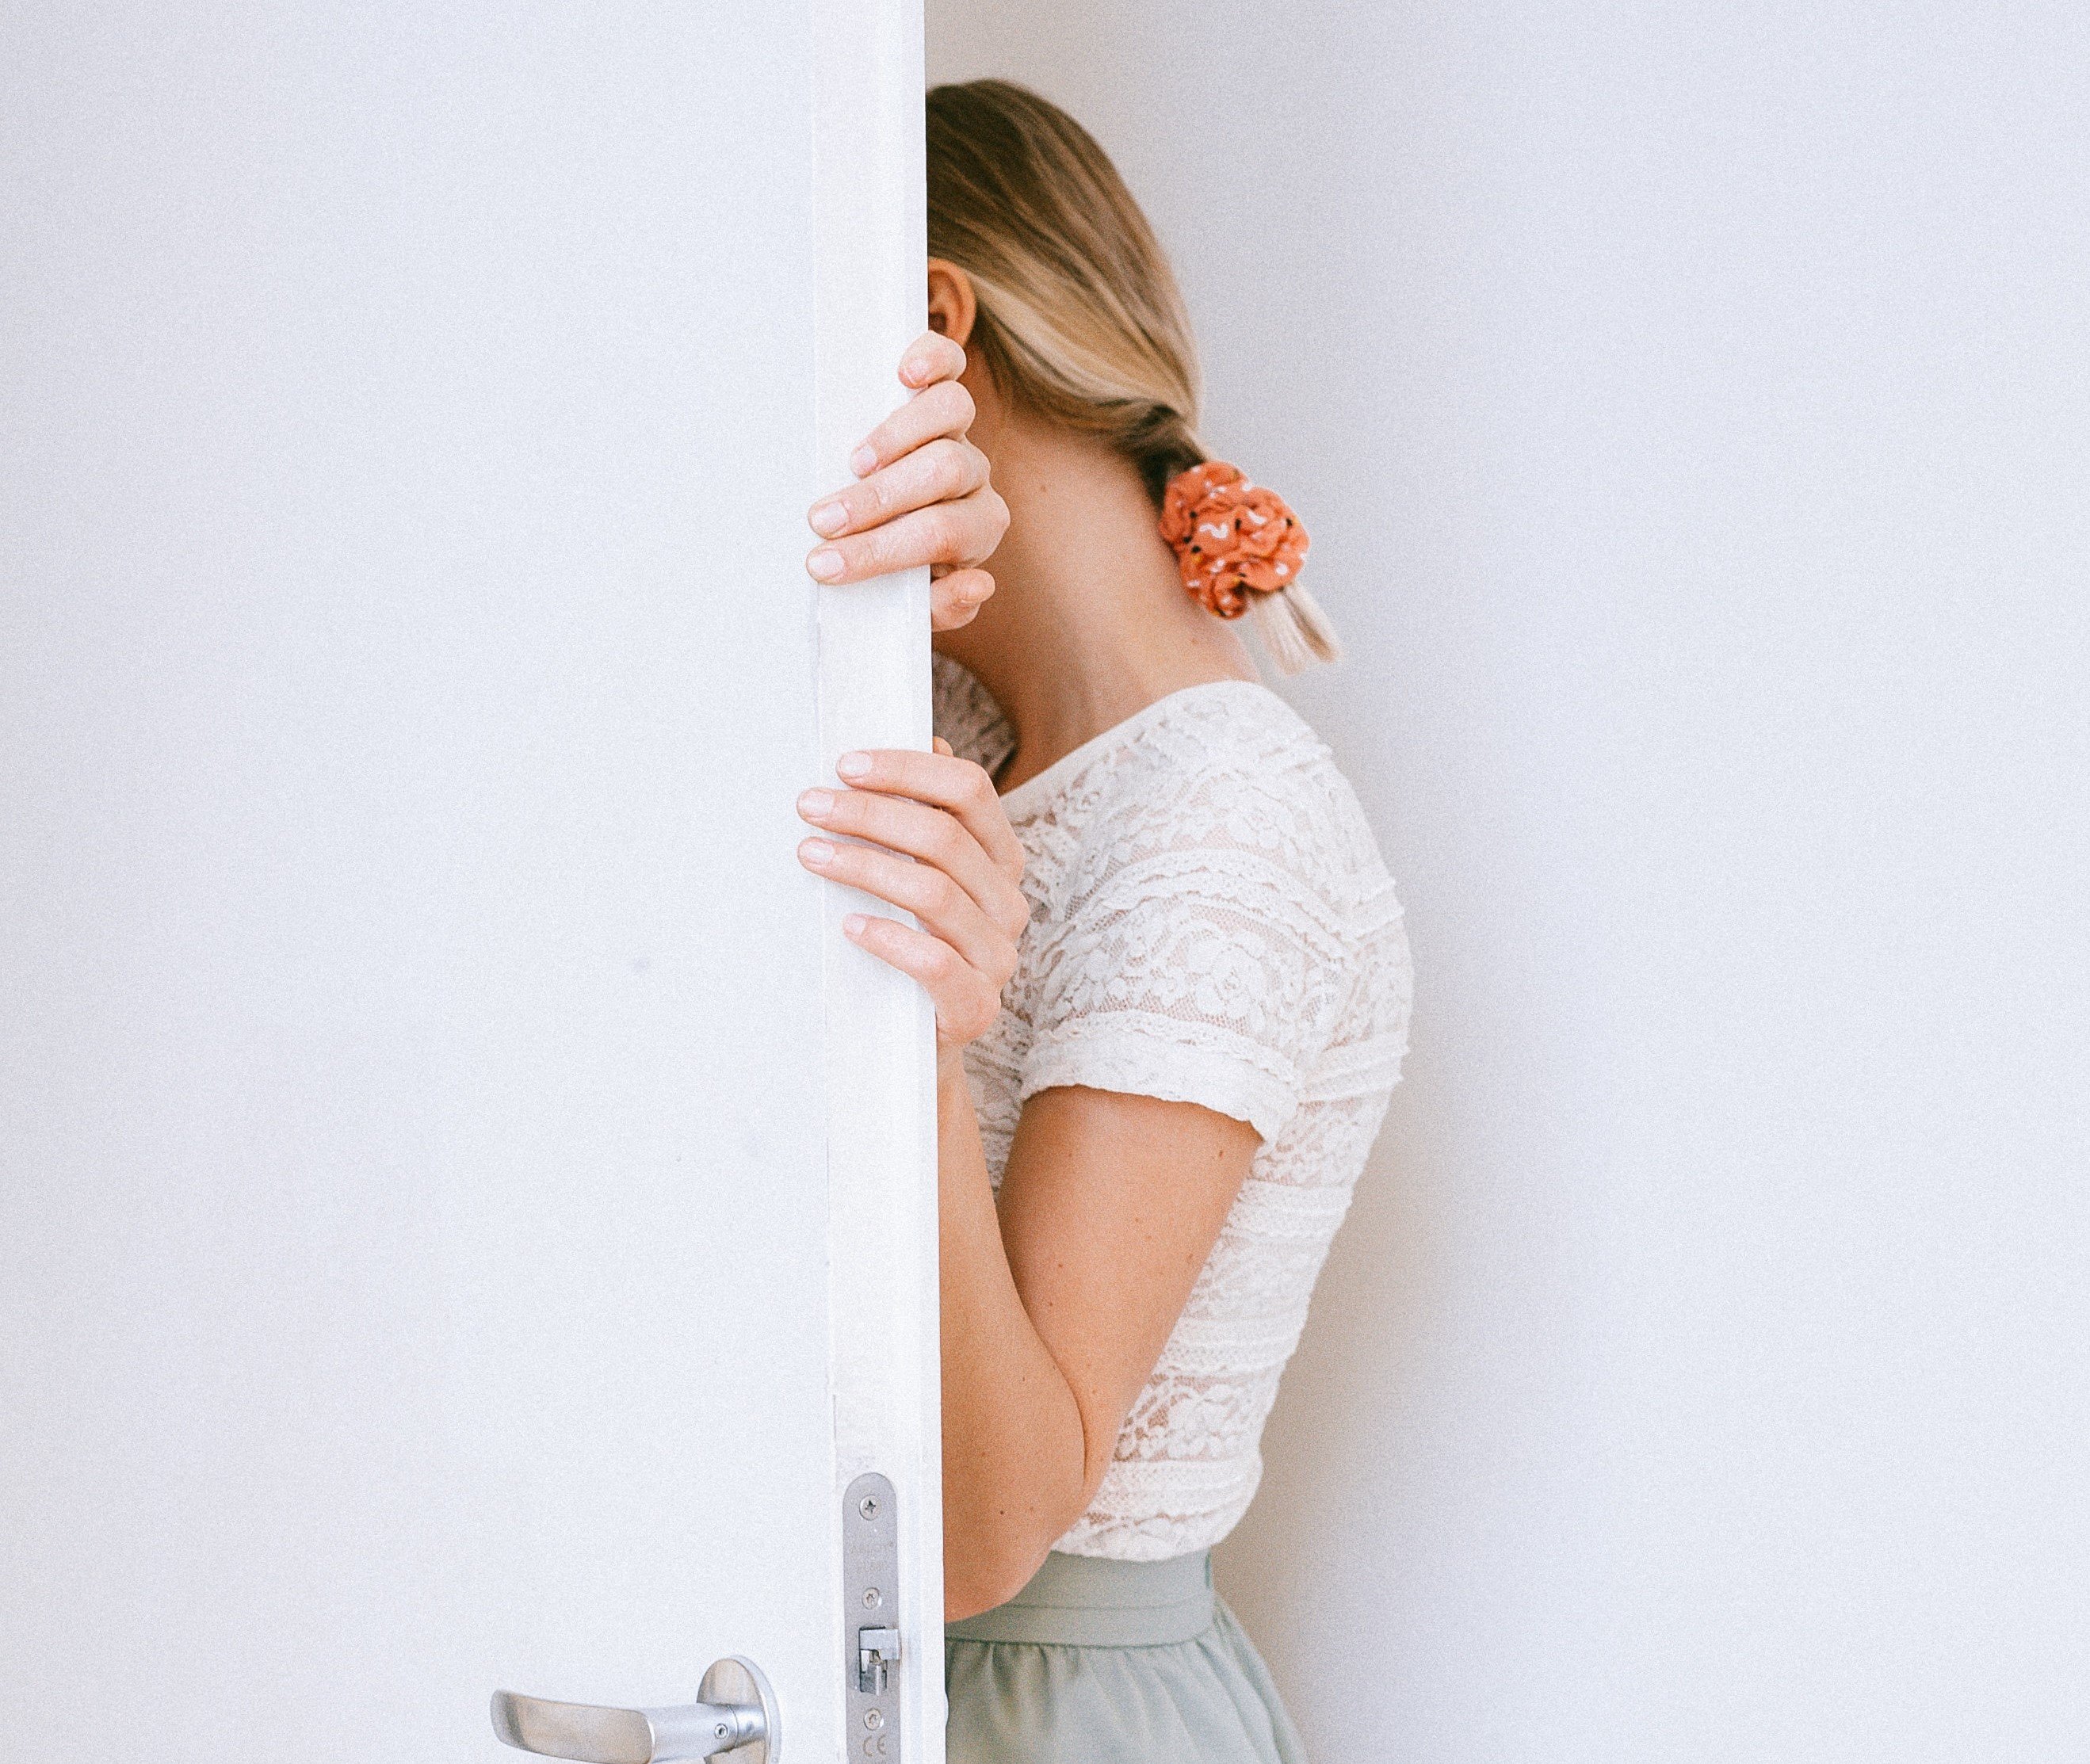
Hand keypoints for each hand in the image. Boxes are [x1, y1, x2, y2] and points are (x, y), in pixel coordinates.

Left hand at [796, 739, 1026, 1051]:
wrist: (916, 1046)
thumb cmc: (911, 943)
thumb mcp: (920, 875)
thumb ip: (927, 814)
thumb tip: (928, 737)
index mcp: (1001, 859)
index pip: (969, 790)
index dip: (907, 769)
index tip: (844, 765)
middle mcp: (1008, 903)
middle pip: (944, 836)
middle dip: (869, 813)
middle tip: (809, 805)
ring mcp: (998, 958)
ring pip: (934, 892)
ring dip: (864, 866)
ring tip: (810, 855)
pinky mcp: (976, 1007)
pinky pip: (934, 962)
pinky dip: (888, 938)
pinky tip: (847, 925)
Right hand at [805, 332, 1008, 630]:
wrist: (891, 542)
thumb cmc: (896, 572)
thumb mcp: (915, 605)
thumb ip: (942, 606)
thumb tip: (976, 583)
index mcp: (976, 530)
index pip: (943, 535)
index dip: (883, 550)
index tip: (825, 565)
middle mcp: (973, 479)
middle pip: (945, 472)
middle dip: (879, 500)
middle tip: (822, 520)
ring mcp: (957, 432)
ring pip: (952, 413)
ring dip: (900, 434)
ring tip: (854, 461)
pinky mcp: (937, 391)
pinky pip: (949, 365)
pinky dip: (933, 360)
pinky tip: (903, 375)